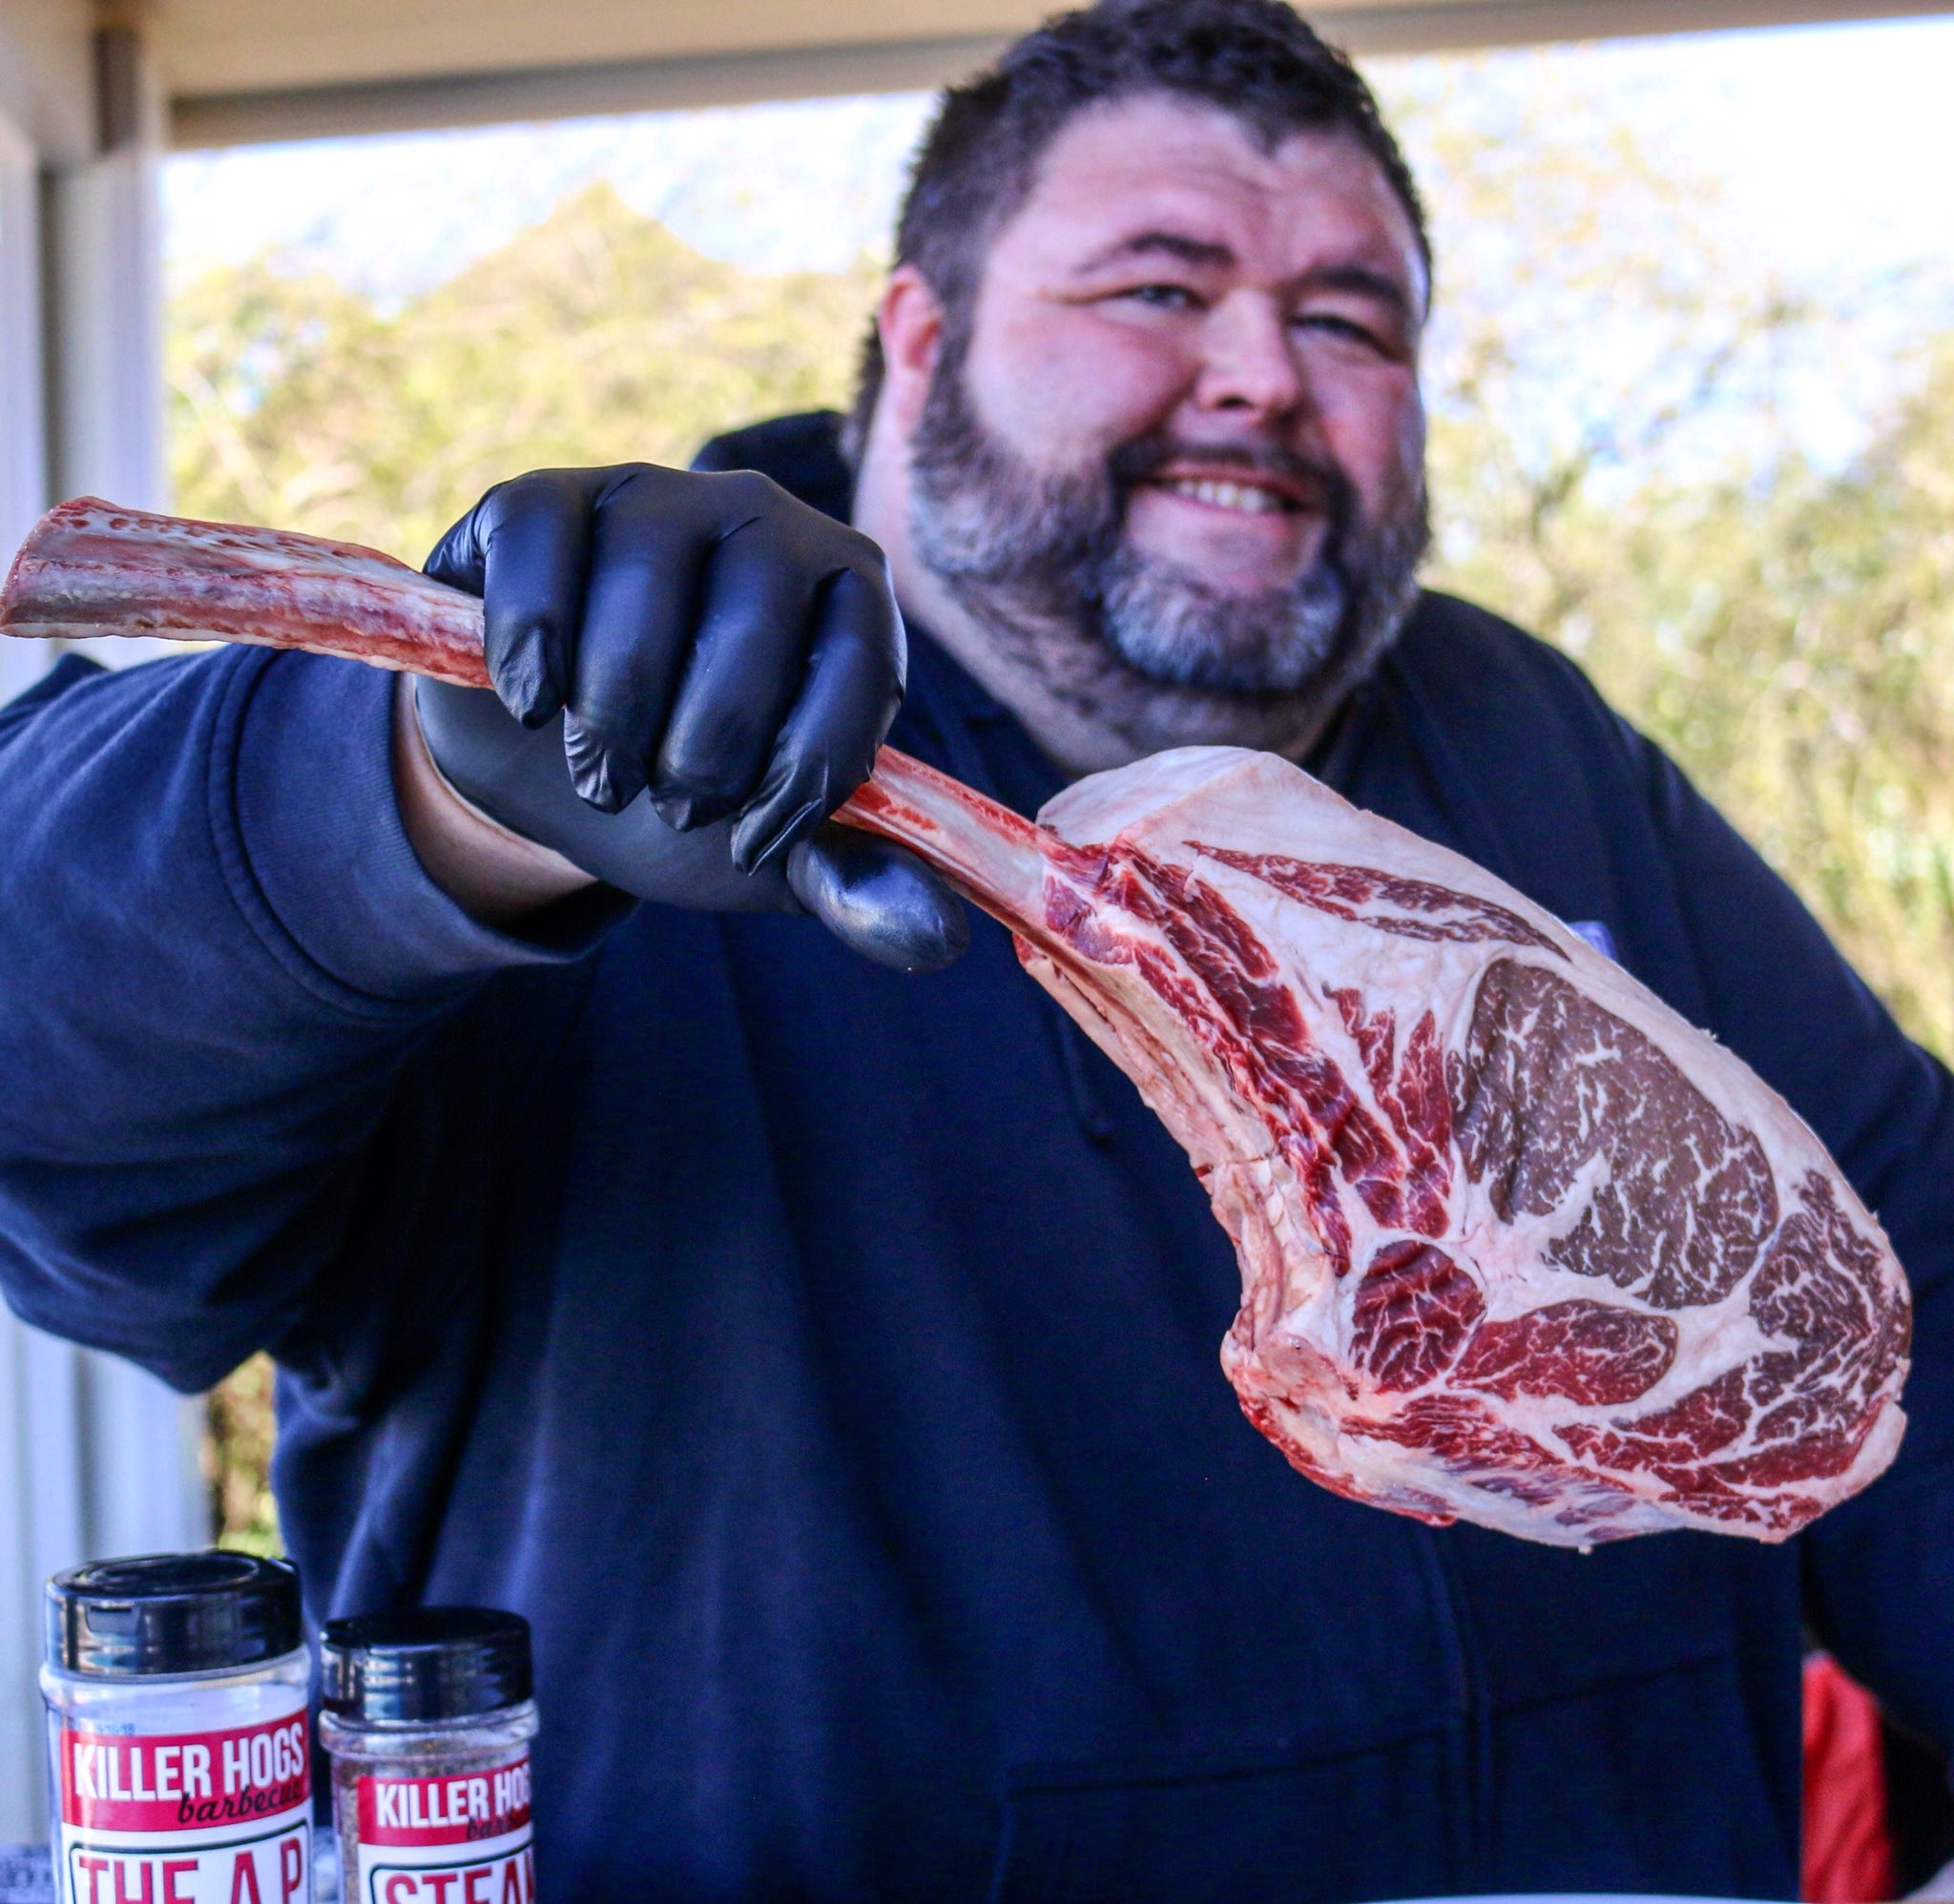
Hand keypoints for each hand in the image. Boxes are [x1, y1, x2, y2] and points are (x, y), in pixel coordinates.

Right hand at [417, 464, 965, 971]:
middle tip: (670, 806)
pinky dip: (530, 655)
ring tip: (602, 770)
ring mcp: (654, 494)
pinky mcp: (544, 499)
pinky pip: (543, 557)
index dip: (801, 778)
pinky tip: (529, 705)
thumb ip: (857, 883)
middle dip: (701, 756)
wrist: (544, 773)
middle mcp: (767, 519)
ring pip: (642, 588)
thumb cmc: (682, 793)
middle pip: (750, 628)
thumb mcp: (772, 852)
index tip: (750, 844)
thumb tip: (941, 937)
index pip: (860, 671)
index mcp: (852, 594)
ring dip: (610, 720)